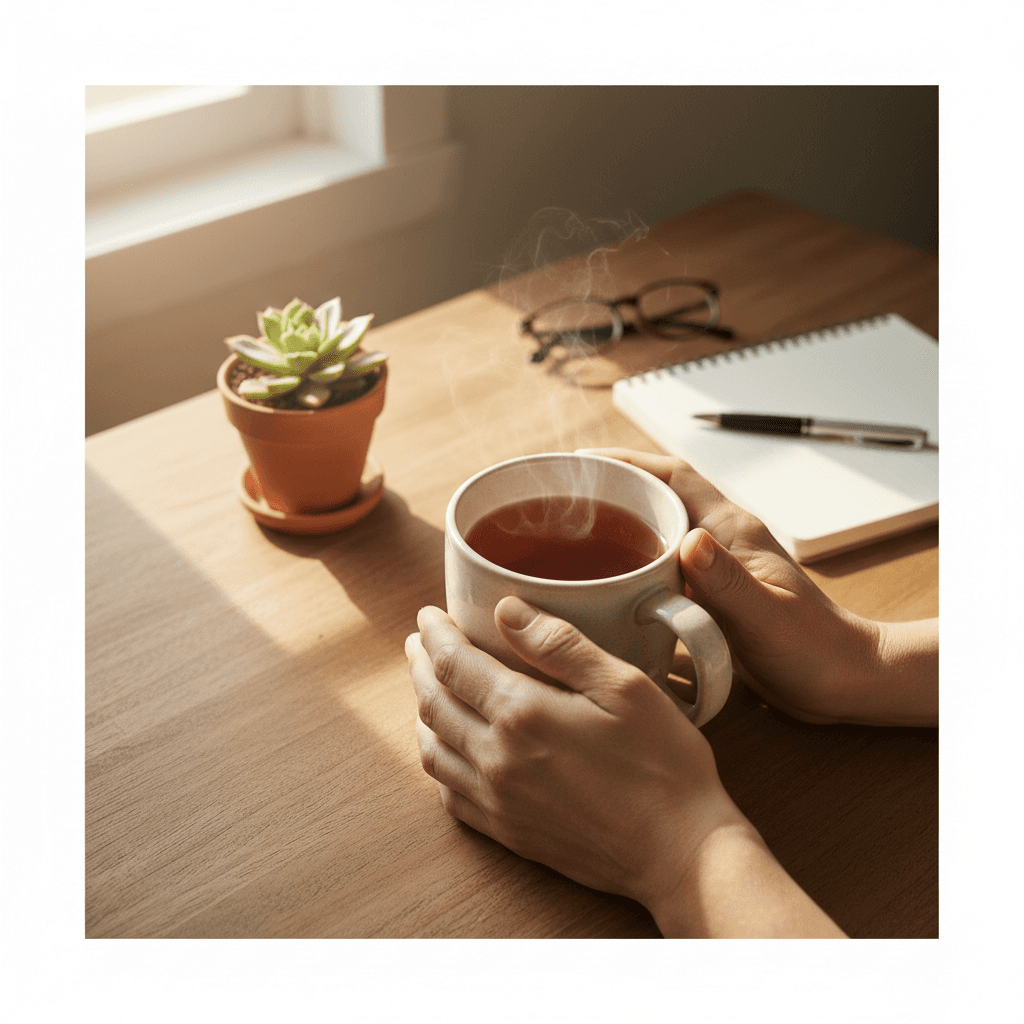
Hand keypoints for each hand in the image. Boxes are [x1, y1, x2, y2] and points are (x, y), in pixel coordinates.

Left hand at [405, 598, 747, 911]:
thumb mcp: (623, 686)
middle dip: (420, 666)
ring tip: (427, 687)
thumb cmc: (662, 763)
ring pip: (432, 749)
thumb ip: (560, 644)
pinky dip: (437, 761)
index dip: (435, 634)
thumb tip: (506, 610)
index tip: (428, 616)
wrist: (680, 852)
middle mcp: (496, 758)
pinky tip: (448, 749)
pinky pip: (449, 793)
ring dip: (422, 711)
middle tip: (420, 643)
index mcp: (522, 713)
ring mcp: (498, 800)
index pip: (453, 663)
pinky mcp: (508, 832)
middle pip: (433, 703)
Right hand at [581, 449, 936, 726]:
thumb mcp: (766, 618)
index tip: (580, 462)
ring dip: (615, 526)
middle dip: (609, 490)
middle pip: (655, 496)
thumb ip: (727, 581)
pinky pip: (658, 564)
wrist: (843, 680)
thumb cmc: (815, 650)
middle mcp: (719, 540)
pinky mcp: (707, 595)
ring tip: (567, 537)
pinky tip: (602, 586)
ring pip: (653, 529)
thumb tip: (688, 541)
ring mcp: (713, 566)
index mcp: (732, 531)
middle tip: (559, 500)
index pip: (674, 476)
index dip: (626, 462)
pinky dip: (627, 564)